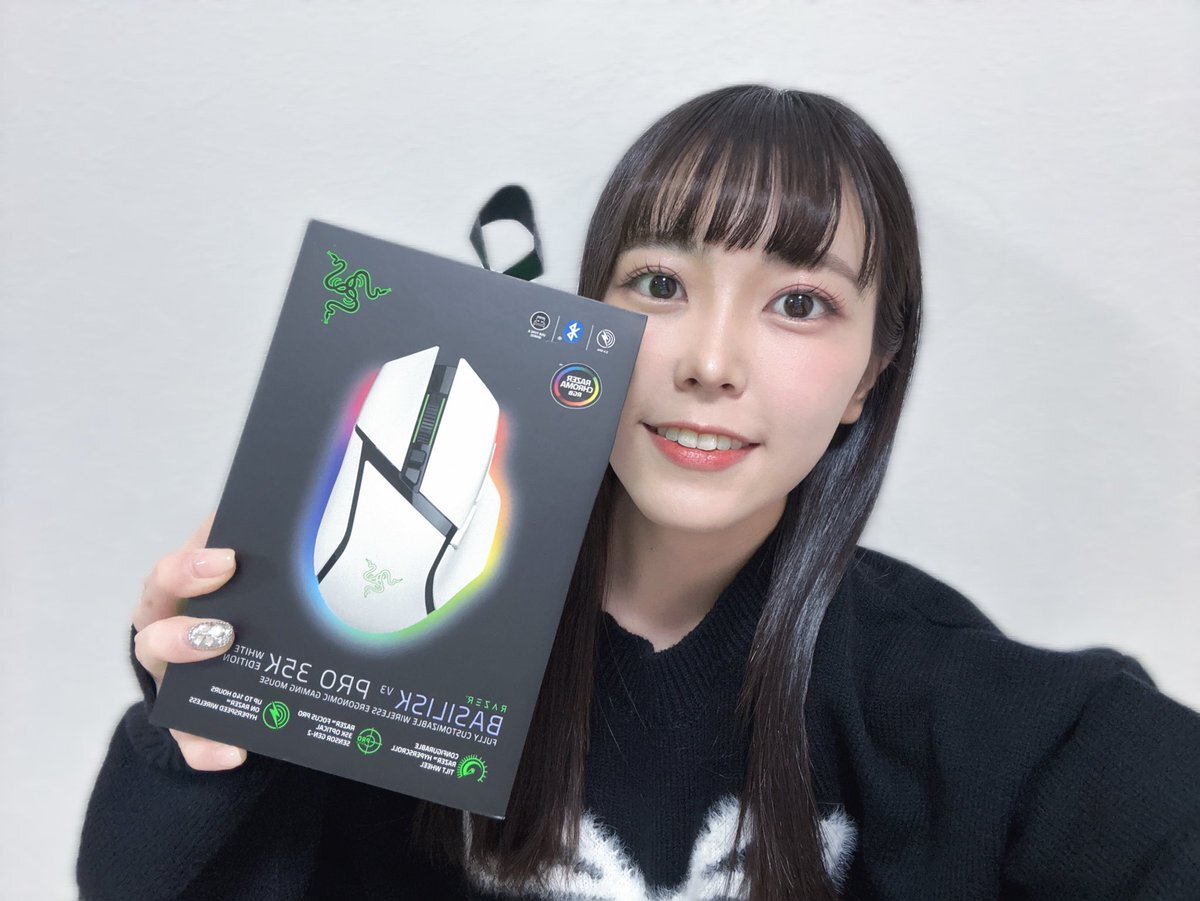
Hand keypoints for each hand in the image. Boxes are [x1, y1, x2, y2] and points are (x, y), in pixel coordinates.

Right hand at [133, 514, 246, 770]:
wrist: (230, 678)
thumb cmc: (238, 613)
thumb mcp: (244, 583)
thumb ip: (256, 557)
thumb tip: (288, 517)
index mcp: (177, 599)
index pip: (169, 576)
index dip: (190, 568)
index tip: (227, 560)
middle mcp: (164, 637)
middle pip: (154, 628)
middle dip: (185, 630)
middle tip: (226, 630)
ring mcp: (171, 684)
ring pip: (163, 682)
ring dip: (191, 673)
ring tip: (226, 668)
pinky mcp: (185, 729)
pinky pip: (191, 744)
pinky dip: (208, 749)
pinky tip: (233, 753)